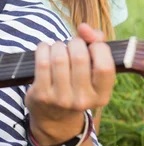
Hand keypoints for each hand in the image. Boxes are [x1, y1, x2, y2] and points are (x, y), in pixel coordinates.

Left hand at [25, 23, 114, 145]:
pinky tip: (45, 49)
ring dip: (58, 45)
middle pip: (79, 57)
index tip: (91, 45)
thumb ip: (96, 45)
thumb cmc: (77, 85)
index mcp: (101, 96)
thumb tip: (85, 28)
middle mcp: (82, 100)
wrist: (54, 117)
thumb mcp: (92, 72)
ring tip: (58, 48)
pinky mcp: (41, 95)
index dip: (97, 48)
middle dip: (74, 43)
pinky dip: (43, 49)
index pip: (105, 66)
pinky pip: (42, 62)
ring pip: (59, 57)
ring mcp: (60, 99)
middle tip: (71, 46)